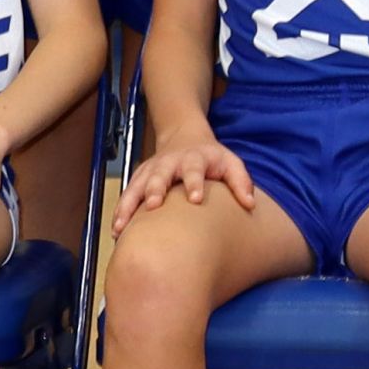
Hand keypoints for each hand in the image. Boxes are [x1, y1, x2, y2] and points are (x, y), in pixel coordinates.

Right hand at [114, 138, 257, 230]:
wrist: (184, 137)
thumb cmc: (211, 158)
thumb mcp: (231, 162)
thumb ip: (241, 181)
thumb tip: (250, 205)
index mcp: (194, 159)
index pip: (194, 169)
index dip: (194, 183)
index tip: (195, 199)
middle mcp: (169, 163)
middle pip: (160, 175)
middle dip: (155, 189)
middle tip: (153, 206)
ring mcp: (151, 170)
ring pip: (137, 186)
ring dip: (129, 204)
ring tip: (122, 227)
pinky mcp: (139, 178)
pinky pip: (127, 195)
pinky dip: (121, 211)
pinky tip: (117, 230)